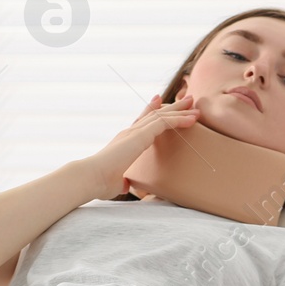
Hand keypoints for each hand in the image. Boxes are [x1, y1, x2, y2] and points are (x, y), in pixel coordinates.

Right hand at [78, 94, 199, 200]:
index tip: (159, 101)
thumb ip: (122, 180)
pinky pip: (164, 123)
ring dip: (180, 111)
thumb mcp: (115, 181)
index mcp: (124, 141)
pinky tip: (192, 120)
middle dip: (172, 107)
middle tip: (187, 100)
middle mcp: (129, 132)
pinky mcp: (140, 135)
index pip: (141, 122)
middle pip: (154, 114)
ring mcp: (134, 132)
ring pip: (161, 116)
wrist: (90, 177)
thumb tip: (124, 185)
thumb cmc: (99, 183)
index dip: (151, 110)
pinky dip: (179, 120)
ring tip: (194, 105)